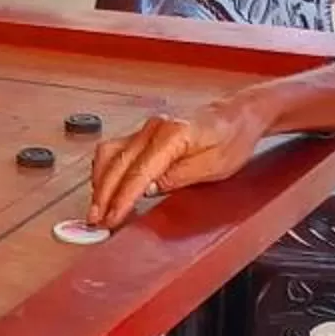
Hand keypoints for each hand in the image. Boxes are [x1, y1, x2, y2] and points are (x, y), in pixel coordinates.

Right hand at [86, 94, 267, 228]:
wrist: (238, 115)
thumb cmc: (232, 139)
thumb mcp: (214, 166)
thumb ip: (178, 177)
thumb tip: (145, 190)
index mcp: (172, 135)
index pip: (137, 171)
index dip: (121, 199)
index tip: (112, 218)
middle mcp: (153, 128)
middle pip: (116, 162)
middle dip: (103, 194)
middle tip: (95, 220)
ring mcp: (146, 129)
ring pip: (110, 154)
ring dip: (100, 182)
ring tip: (96, 208)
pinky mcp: (144, 134)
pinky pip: (116, 150)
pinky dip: (106, 171)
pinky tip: (104, 187)